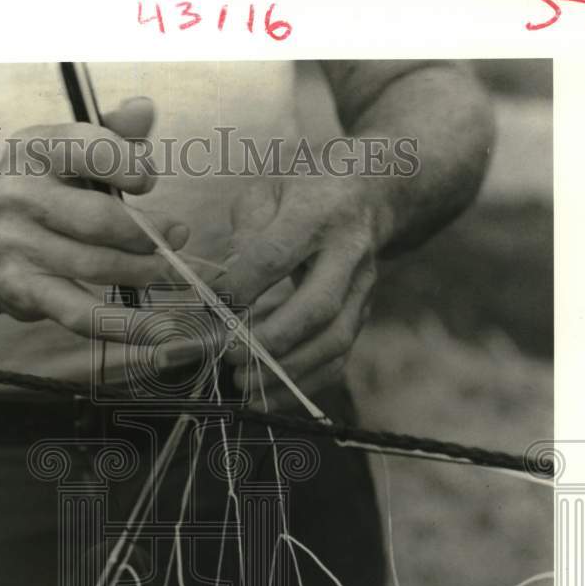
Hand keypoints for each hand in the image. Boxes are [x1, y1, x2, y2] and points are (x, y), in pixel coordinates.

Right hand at [0, 97, 188, 339]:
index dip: (131, 166)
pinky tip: (154, 329)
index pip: (90, 149)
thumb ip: (111, 132)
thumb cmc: (40, 195)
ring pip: (96, 266)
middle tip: (175, 237)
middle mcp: (18, 194)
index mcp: (33, 148)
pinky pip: (80, 313)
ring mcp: (16, 246)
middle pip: (100, 218)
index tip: (146, 182)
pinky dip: (122, 324)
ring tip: (165, 271)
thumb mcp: (65, 152)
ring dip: (142, 272)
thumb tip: (145, 109)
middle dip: (147, 233)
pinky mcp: (21, 291)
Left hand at [211, 175, 391, 410]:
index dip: (242, 285)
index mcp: (318, 213)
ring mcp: (363, 288)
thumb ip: (244, 232)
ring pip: (334, 340)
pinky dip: (305, 384)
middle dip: (271, 339)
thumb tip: (225, 284)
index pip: (277, 254)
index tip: (212, 305)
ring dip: (288, 370)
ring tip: (244, 383)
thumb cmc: (305, 190)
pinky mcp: (364, 313)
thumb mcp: (268, 190)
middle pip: (317, 306)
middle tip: (230, 356)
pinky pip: (340, 358)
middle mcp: (349, 253)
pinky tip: (270, 396)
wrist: (372, 191)